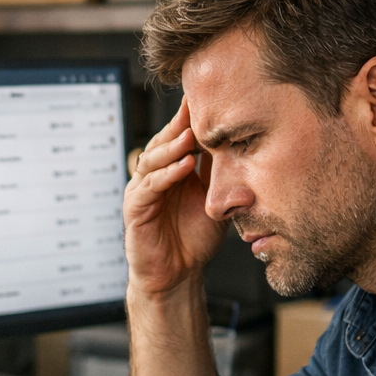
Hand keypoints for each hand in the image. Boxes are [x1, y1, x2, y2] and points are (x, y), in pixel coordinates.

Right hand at [124, 99, 226, 296]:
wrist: (178, 276)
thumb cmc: (195, 240)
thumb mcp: (215, 199)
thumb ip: (220, 173)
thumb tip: (240, 143)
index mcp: (172, 170)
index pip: (180, 137)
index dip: (192, 119)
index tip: (210, 98)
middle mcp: (154, 176)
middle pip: (164, 142)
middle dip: (180, 125)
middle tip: (197, 107)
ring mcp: (142, 191)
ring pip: (153, 160)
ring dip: (172, 146)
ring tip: (190, 135)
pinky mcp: (135, 210)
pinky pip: (149, 187)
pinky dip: (166, 175)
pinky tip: (182, 166)